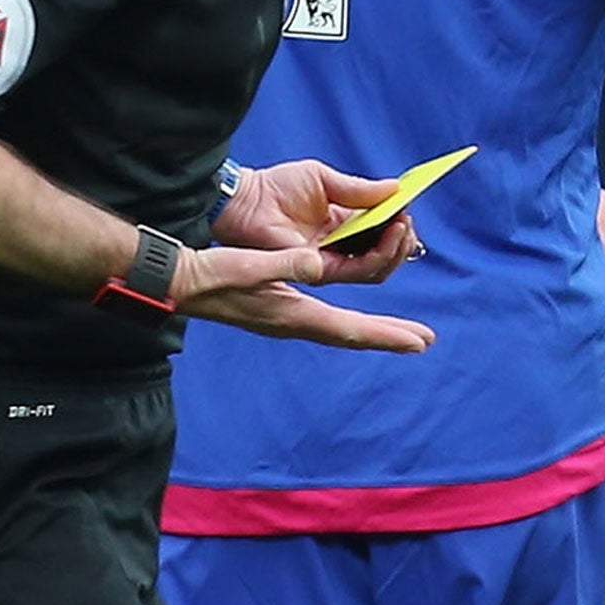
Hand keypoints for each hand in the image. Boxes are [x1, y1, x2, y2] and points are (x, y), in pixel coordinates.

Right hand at [169, 237, 435, 351]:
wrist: (181, 284)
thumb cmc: (213, 273)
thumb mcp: (251, 264)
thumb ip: (287, 264)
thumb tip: (318, 263)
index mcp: (293, 314)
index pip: (350, 329)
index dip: (386, 335)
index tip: (418, 342)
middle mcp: (295, 323)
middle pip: (352, 333)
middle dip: (389, 335)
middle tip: (424, 341)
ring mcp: (287, 320)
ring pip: (341, 328)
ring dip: (373, 329)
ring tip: (401, 331)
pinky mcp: (280, 312)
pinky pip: (326, 321)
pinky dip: (350, 322)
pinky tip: (355, 320)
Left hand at [219, 159, 414, 256]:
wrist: (245, 199)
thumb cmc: (277, 185)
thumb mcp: (324, 179)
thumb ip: (359, 189)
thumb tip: (397, 189)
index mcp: (343, 224)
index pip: (381, 232)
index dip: (399, 224)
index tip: (408, 207)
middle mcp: (340, 246)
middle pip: (384, 254)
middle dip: (403, 240)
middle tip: (407, 221)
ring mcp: (331, 260)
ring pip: (377, 267)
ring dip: (396, 248)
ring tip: (402, 226)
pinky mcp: (320, 270)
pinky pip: (358, 270)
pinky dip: (379, 255)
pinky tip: (389, 233)